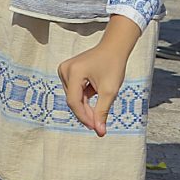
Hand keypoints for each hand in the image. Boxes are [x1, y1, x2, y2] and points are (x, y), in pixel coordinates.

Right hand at [57, 15, 141, 136]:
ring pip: (73, 97)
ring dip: (86, 105)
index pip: (74, 102)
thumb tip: (99, 132)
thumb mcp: (109, 90)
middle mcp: (65, 70)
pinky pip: (74, 91)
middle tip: (100, 124)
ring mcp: (65, 69)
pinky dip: (85, 97)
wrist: (114, 47)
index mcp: (74, 72)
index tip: (96, 128)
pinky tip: (96, 92)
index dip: (85, 117)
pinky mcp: (68, 71)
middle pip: (73, 100)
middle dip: (86, 112)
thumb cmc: (114, 65)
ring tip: (101, 100)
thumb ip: (102, 112)